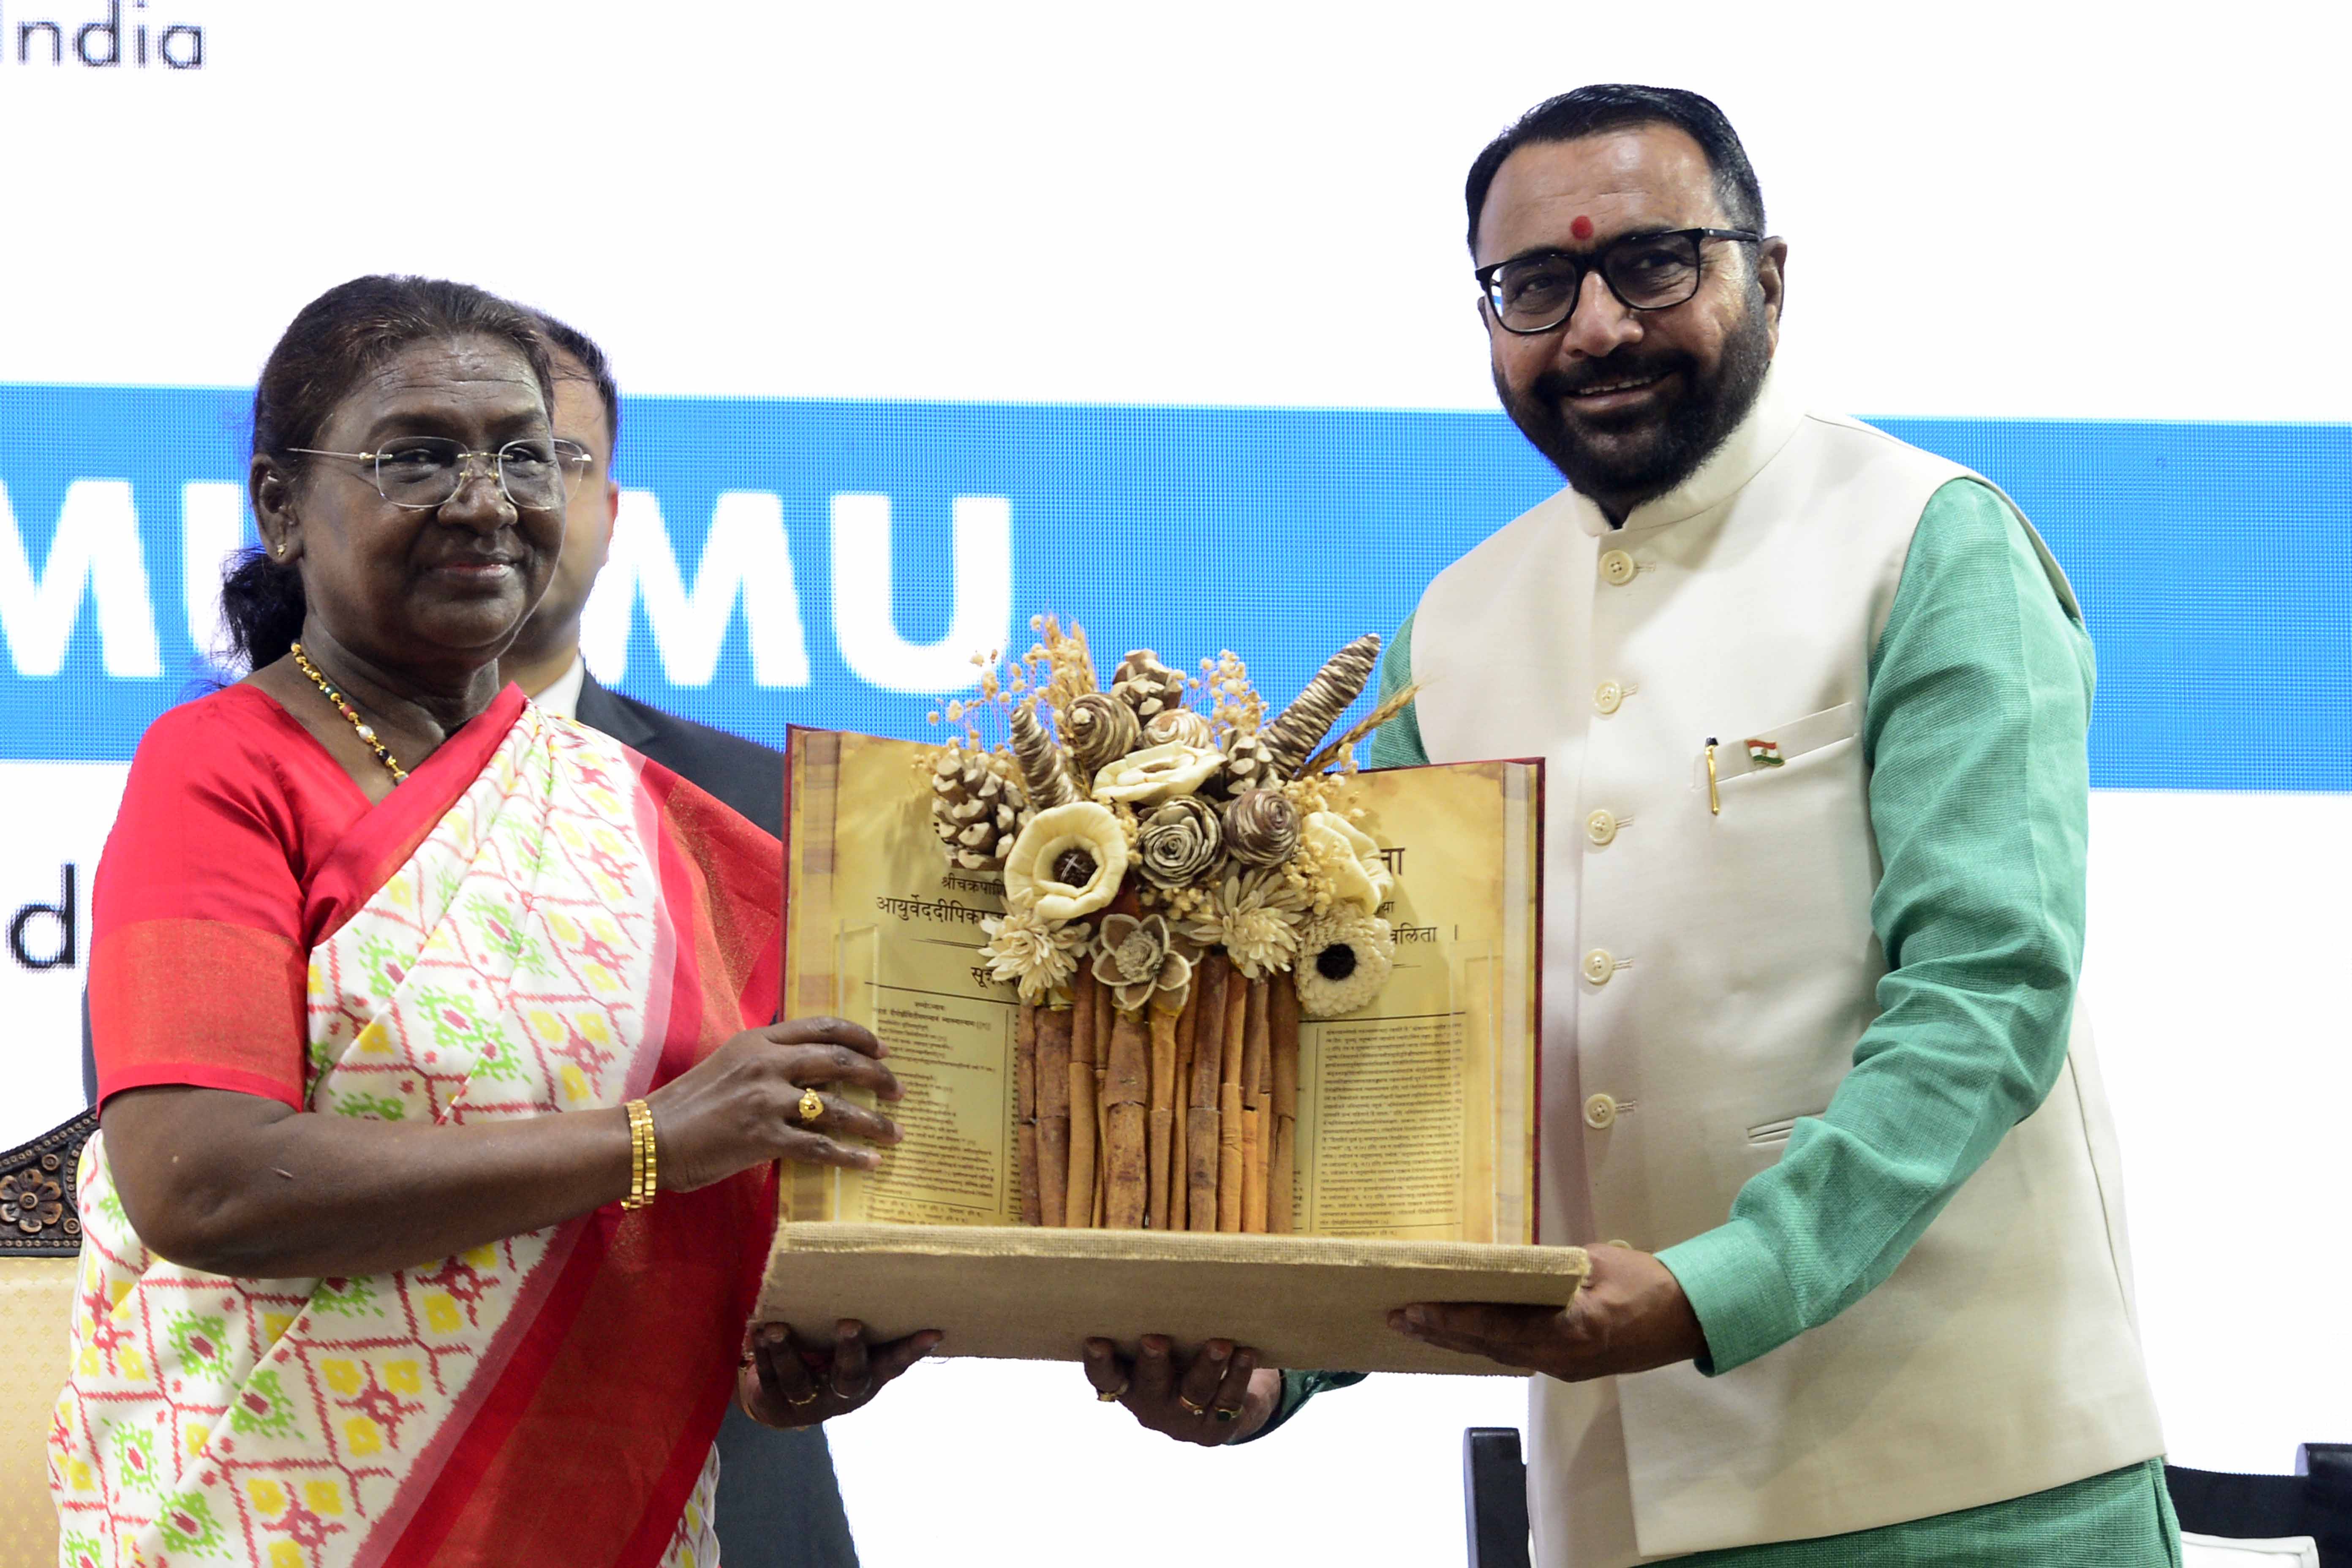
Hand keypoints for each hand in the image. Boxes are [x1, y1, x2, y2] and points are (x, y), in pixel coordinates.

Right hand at [649, 1017, 903, 1191]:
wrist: (649, 1137)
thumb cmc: (687, 1105)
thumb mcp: (728, 1064)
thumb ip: (767, 1061)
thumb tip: (812, 1072)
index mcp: (758, 1040)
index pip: (822, 1027)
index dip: (859, 1037)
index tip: (883, 1050)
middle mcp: (766, 1063)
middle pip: (839, 1061)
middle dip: (877, 1076)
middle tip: (898, 1091)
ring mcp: (765, 1100)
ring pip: (836, 1107)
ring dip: (873, 1121)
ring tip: (895, 1132)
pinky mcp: (763, 1138)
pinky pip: (820, 1147)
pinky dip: (850, 1156)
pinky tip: (870, 1162)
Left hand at [738, 1318, 941, 1428]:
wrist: (784, 1405)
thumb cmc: (827, 1362)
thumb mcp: (850, 1352)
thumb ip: (866, 1328)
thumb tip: (886, 1273)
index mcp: (868, 1378)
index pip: (893, 1364)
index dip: (912, 1351)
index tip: (933, 1332)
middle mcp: (842, 1394)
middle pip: (850, 1376)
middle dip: (850, 1351)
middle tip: (849, 1323)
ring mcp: (809, 1403)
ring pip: (799, 1380)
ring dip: (787, 1352)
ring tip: (776, 1328)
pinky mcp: (777, 1404)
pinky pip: (769, 1378)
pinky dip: (762, 1355)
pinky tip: (756, 1332)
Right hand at [1081, 1335, 1281, 1446]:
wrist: (1214, 1411)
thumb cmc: (1178, 1362)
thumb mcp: (1159, 1352)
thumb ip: (1152, 1326)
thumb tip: (1158, 1272)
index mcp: (1127, 1385)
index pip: (1105, 1376)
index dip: (1098, 1362)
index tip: (1094, 1341)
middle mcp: (1150, 1406)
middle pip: (1149, 1384)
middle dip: (1153, 1362)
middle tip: (1155, 1340)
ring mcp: (1182, 1421)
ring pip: (1194, 1391)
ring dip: (1207, 1366)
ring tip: (1220, 1344)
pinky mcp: (1214, 1429)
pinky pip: (1228, 1400)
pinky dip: (1238, 1375)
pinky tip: (1246, 1353)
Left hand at [1388, 1242, 1706, 1381]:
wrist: (1691, 1318)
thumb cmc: (1648, 1282)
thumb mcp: (1595, 1262)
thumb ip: (1548, 1269)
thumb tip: (1505, 1267)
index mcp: (1571, 1328)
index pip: (1497, 1326)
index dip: (1452, 1320)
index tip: (1414, 1311)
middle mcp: (1562, 1357)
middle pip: (1488, 1348)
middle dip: (1440, 1334)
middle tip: (1397, 1319)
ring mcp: (1565, 1369)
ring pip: (1500, 1356)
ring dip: (1457, 1344)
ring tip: (1417, 1328)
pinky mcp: (1571, 1369)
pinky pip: (1518, 1358)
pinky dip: (1485, 1347)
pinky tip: (1463, 1337)